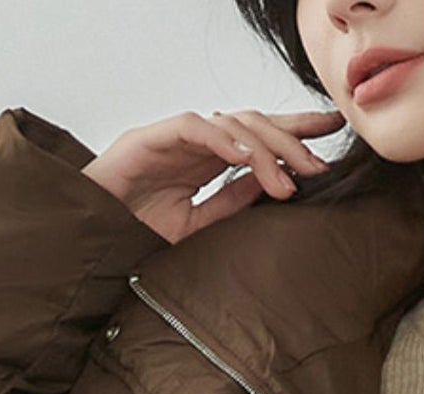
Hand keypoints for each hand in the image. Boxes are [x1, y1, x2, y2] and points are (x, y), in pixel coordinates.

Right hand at [81, 106, 345, 243]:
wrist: (90, 238)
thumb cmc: (135, 232)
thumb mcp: (196, 227)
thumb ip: (231, 205)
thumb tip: (274, 188)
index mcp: (209, 161)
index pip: (260, 138)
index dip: (297, 132)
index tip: (333, 135)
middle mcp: (197, 143)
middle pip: (254, 125)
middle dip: (292, 138)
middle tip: (320, 166)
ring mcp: (174, 137)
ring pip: (232, 124)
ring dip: (266, 150)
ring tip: (289, 180)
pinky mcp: (151, 138)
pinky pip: (196, 128)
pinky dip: (225, 141)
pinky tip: (249, 159)